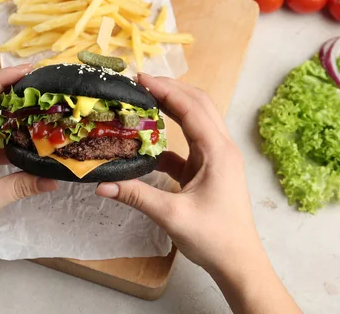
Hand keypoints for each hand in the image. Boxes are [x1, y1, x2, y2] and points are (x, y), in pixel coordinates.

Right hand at [96, 73, 259, 271]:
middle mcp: (221, 147)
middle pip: (198, 104)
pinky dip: (170, 133)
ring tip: (144, 98)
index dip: (166, 89)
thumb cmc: (213, 238)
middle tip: (140, 82)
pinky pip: (189, 141)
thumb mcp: (172, 215)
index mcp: (218, 152)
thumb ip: (136, 196)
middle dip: (170, 88)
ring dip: (173, 106)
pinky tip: (149, 138)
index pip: (191, 108)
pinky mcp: (209, 168)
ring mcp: (217, 157)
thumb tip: (102, 184)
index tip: (139, 78)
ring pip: (196, 119)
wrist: (238, 261)